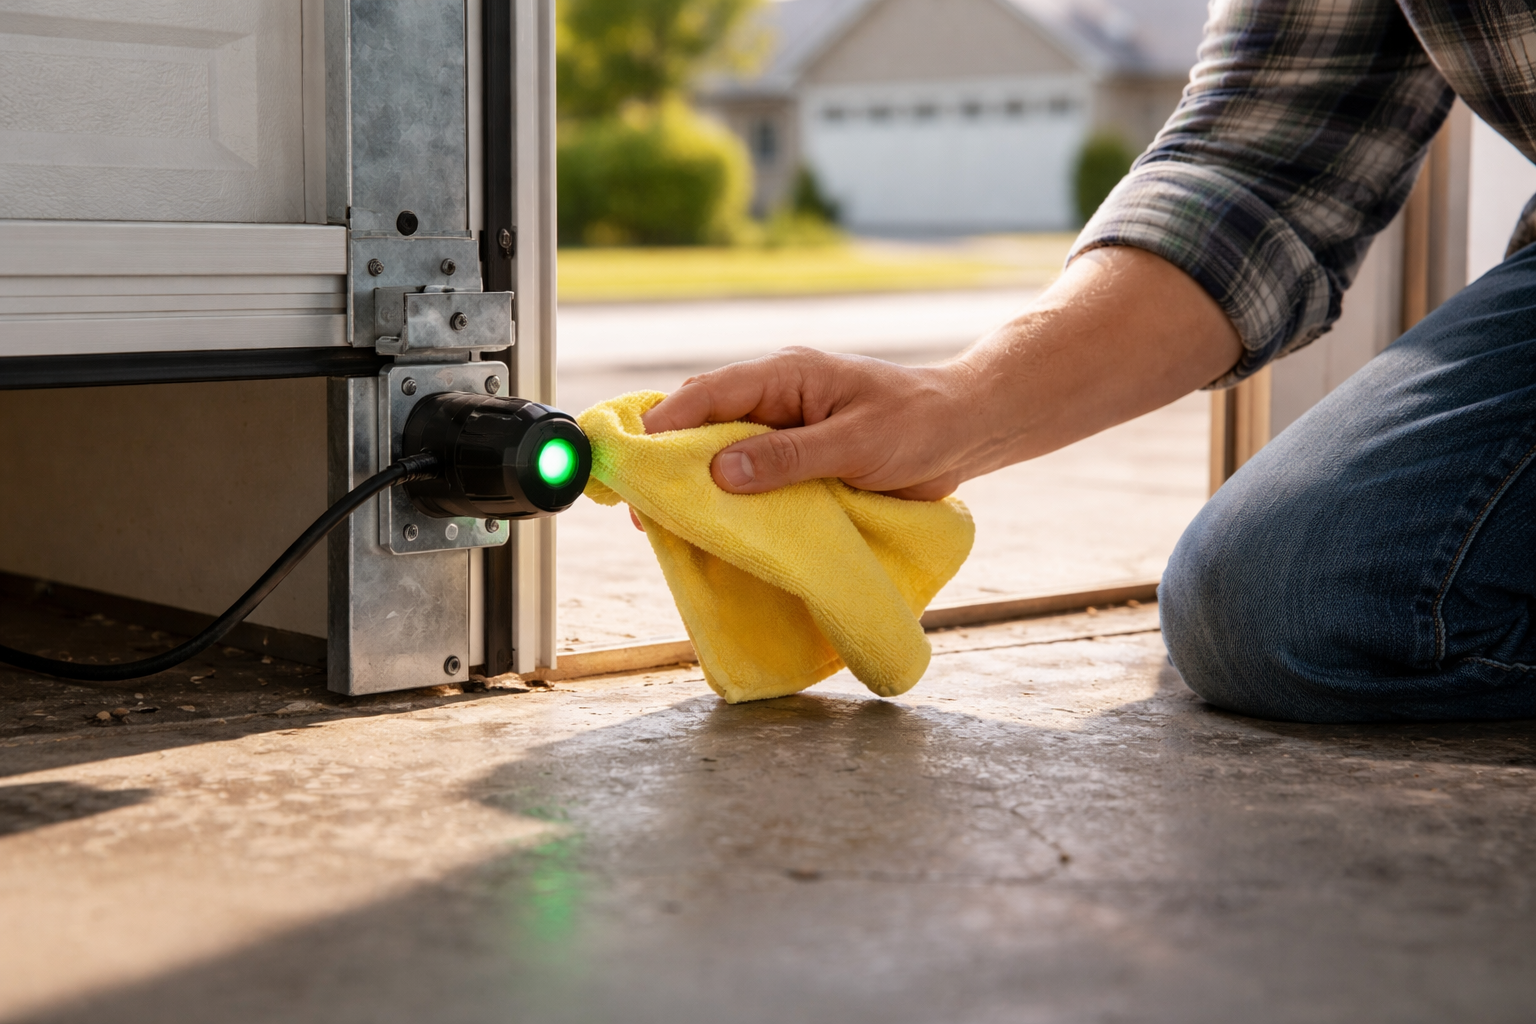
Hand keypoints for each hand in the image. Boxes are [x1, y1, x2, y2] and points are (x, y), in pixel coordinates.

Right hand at [642, 347, 976, 499]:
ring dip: (695, 485)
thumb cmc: (918, 426)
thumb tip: (721, 473)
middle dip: (667, 462)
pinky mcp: (794, 459)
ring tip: (663, 526)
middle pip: (702, 423)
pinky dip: (727, 501)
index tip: (635, 463)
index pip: (709, 393)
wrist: (963, 431)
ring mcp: (782, 429)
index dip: (665, 425)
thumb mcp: (857, 444)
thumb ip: (791, 457)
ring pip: (719, 452)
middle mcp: (775, 398)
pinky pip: (748, 477)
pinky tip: (710, 529)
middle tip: (639, 508)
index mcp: (786, 375)